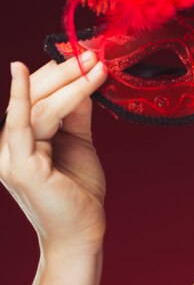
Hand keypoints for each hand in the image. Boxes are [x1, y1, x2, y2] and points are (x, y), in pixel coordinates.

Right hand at [0, 52, 107, 252]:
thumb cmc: (78, 190)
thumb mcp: (79, 141)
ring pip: (38, 107)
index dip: (56, 73)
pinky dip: (24, 97)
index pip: (34, 97)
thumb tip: (82, 79)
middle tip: (92, 54)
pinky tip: (25, 72)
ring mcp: (10, 156)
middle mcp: (7, 145)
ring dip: (68, 83)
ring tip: (95, 66)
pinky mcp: (20, 166)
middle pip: (34, 97)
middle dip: (65, 73)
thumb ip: (75, 113)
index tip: (82, 54)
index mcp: (21, 139)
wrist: (82, 230)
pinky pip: (23, 124)